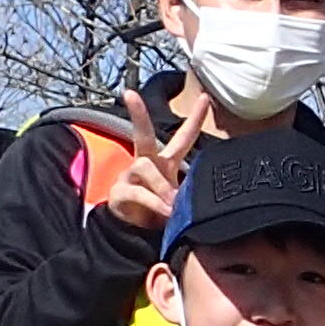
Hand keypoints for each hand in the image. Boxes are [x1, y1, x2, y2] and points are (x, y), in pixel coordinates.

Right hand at [92, 86, 210, 236]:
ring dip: (162, 185)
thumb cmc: (158, 210)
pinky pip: (138, 192)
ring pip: (145, 167)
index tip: (204, 97)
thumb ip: (189, 194)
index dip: (194, 118)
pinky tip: (164, 211)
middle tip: (130, 94)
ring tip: (172, 204)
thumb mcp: (179, 200)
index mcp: (165, 162)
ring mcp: (131, 176)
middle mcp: (147, 163)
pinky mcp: (120, 191)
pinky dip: (154, 202)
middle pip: (143, 135)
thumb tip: (202, 198)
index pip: (183, 137)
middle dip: (138, 114)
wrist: (131, 230)